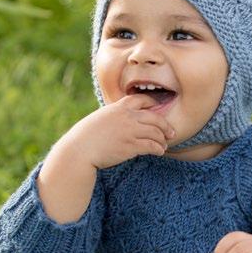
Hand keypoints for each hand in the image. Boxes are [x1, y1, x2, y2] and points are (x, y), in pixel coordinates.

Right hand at [59, 93, 176, 169]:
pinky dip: (158, 149)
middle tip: (171, 132)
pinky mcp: (132, 146)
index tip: (159, 111)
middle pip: (156, 118)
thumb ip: (115, 116)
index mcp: (119, 107)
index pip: (143, 100)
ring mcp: (130, 131)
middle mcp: (127, 117)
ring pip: (156, 133)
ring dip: (163, 140)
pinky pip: (152, 146)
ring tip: (164, 145)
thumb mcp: (101, 118)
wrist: (80, 149)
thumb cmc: (86, 136)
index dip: (154, 104)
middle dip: (166, 126)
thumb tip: (122, 120)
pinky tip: (159, 152)